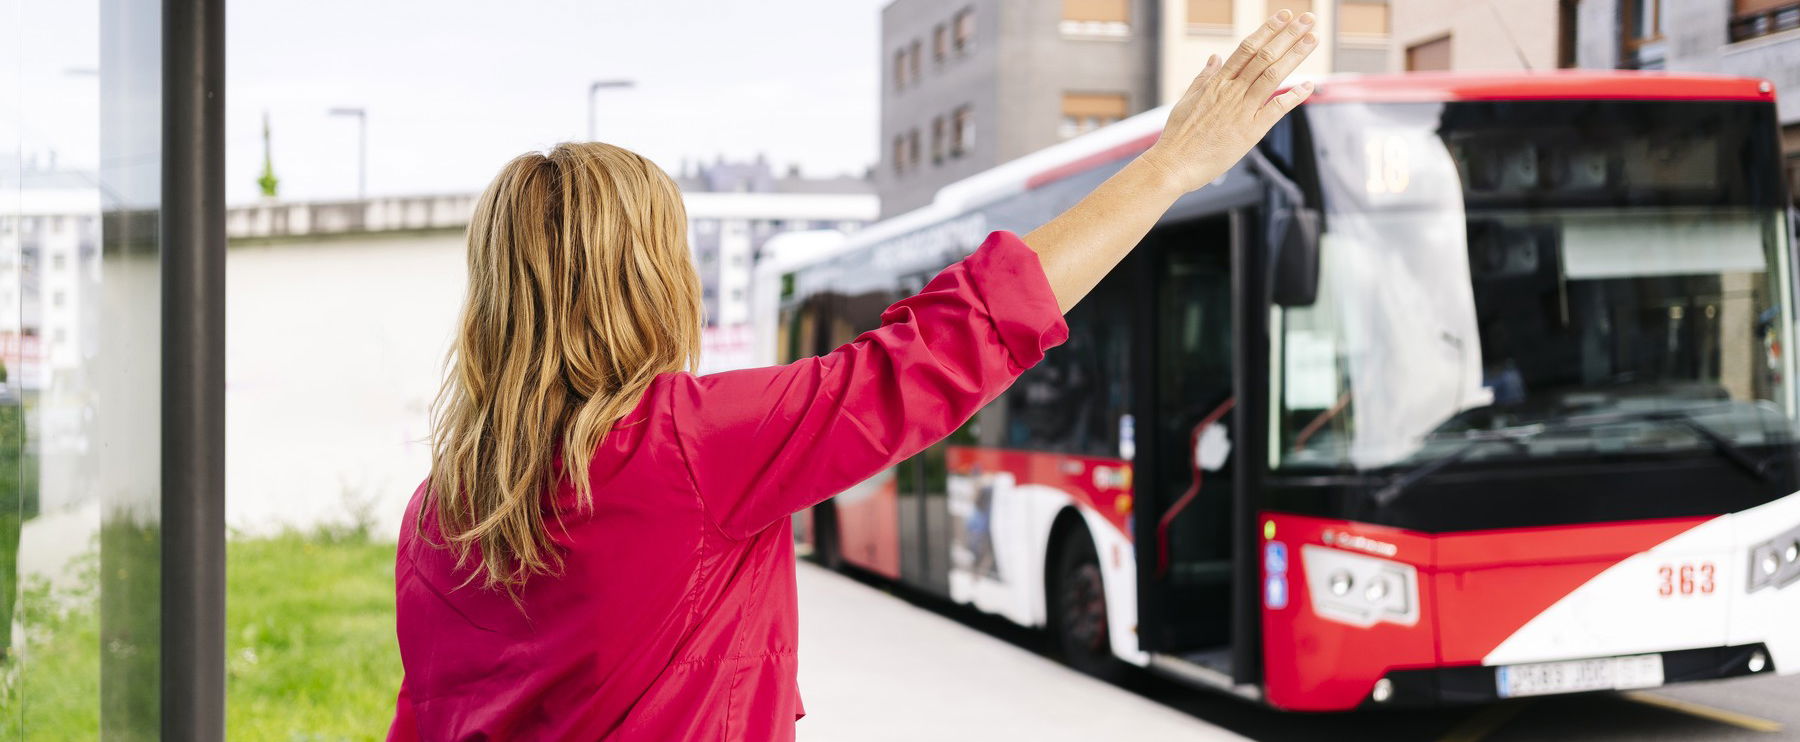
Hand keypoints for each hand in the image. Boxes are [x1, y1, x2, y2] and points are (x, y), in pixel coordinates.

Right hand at [1140, 9, 1318, 193]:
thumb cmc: (1178, 137)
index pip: (1246, 48)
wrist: (1173, 165)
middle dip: (1288, 35)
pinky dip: (1294, 97)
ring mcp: (1241, 110)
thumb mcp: (1187, 100)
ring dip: (1295, 55)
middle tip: (1307, 19)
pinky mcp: (1250, 132)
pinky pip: (1276, 109)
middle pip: (1264, 56)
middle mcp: (1231, 92)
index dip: (1268, 30)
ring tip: (1312, 38)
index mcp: (1217, 83)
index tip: (1284, 17)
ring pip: (1273, 75)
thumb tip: (1214, 57)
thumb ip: (1204, 78)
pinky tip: (1309, 85)